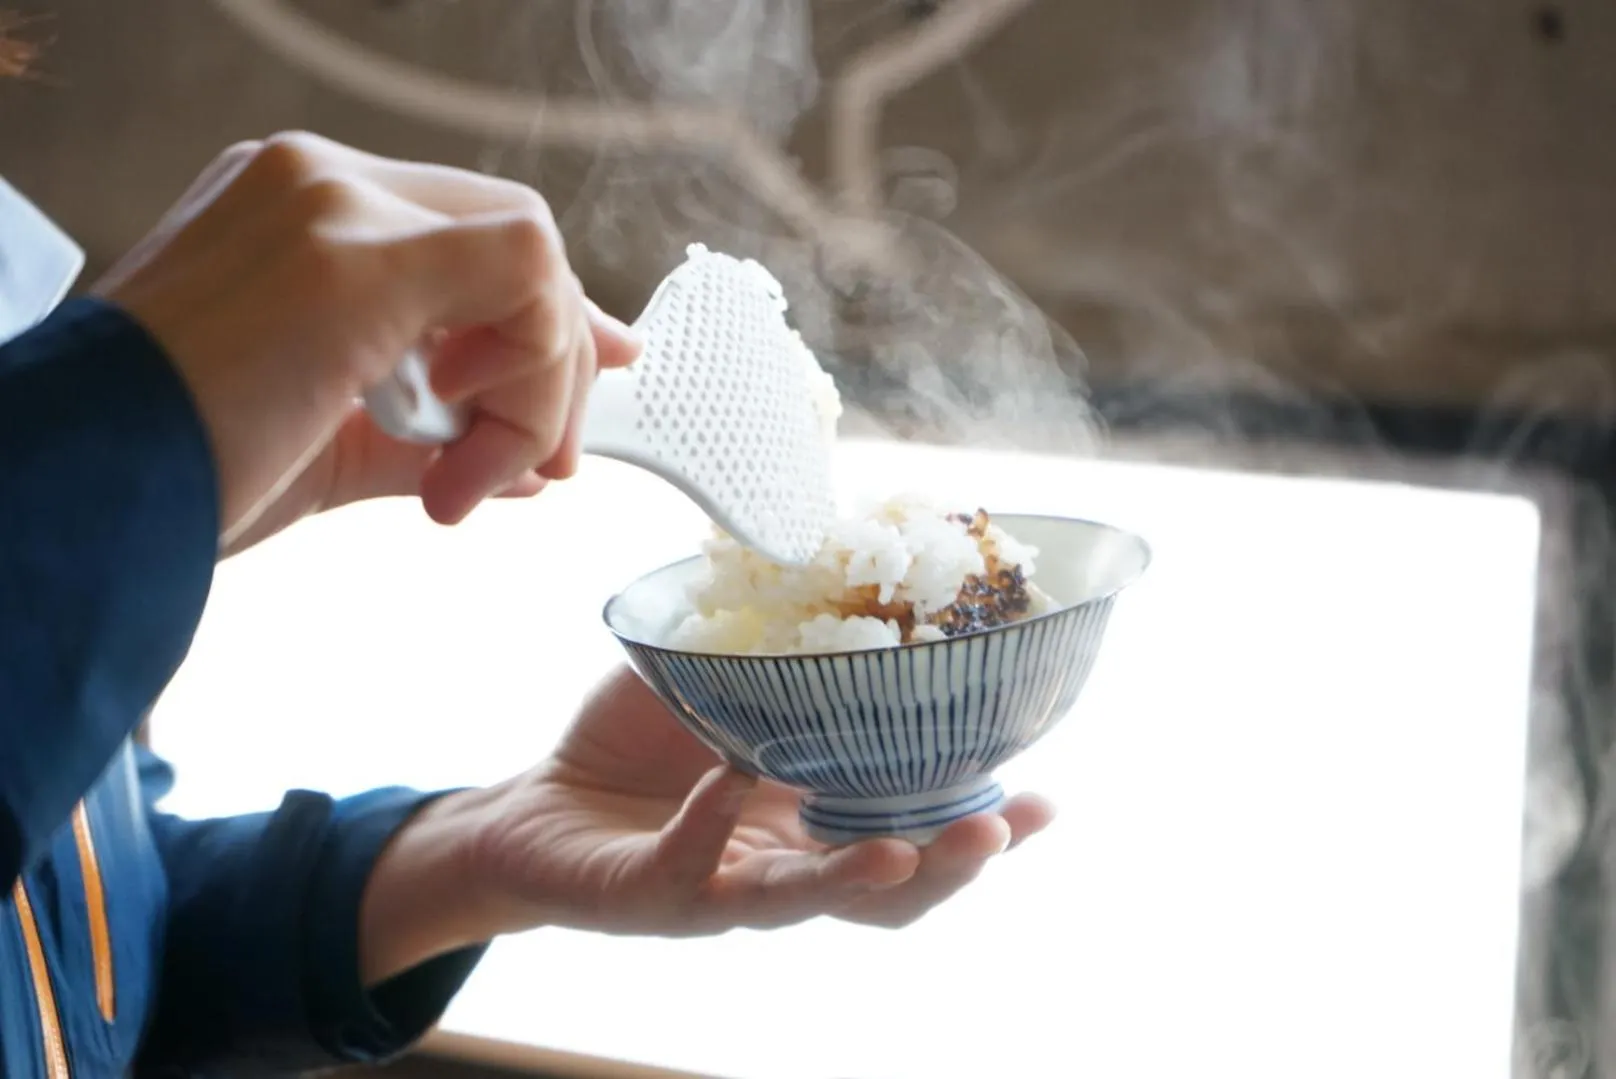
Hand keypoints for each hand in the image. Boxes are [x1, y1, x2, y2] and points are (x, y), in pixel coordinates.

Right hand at [95, 131, 640, 551]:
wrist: (77, 493)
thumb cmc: (180, 473)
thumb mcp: (333, 445)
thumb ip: (441, 433)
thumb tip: (533, 458)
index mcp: (299, 211)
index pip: (472, 237)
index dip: (540, 322)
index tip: (565, 406)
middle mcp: (316, 181)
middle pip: (514, 240)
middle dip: (556, 360)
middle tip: (547, 462)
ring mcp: (329, 201)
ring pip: (529, 255)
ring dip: (537, 385)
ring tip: (475, 476)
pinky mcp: (348, 254)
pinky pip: (522, 273)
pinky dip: (529, 375)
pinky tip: (464, 453)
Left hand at [359, 666, 1053, 982]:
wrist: (539, 806)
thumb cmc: (643, 745)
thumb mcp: (722, 680)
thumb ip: (783, 642)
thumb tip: (839, 545)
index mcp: (818, 821)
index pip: (918, 835)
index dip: (985, 830)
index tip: (1048, 800)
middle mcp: (785, 866)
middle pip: (886, 893)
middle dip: (947, 865)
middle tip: (997, 829)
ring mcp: (720, 889)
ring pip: (802, 902)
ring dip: (855, 878)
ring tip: (899, 849)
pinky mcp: (647, 896)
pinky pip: (686, 869)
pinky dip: (709, 827)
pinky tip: (729, 782)